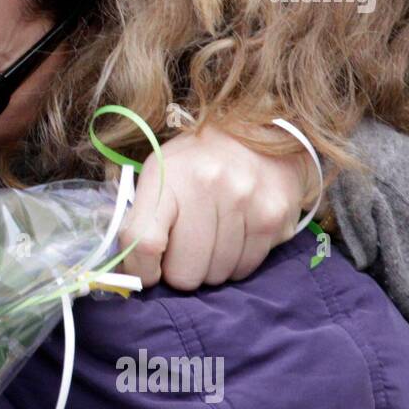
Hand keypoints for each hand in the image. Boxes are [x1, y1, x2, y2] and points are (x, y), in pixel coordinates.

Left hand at [118, 123, 312, 288]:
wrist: (261, 132)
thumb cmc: (197, 161)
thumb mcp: (159, 173)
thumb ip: (140, 218)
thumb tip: (134, 269)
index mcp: (169, 176)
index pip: (144, 242)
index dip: (142, 270)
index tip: (148, 274)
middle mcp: (208, 186)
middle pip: (184, 273)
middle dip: (180, 271)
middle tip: (185, 250)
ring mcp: (246, 203)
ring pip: (216, 276)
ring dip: (209, 267)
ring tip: (212, 238)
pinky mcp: (274, 219)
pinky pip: (244, 269)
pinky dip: (235, 264)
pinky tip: (234, 237)